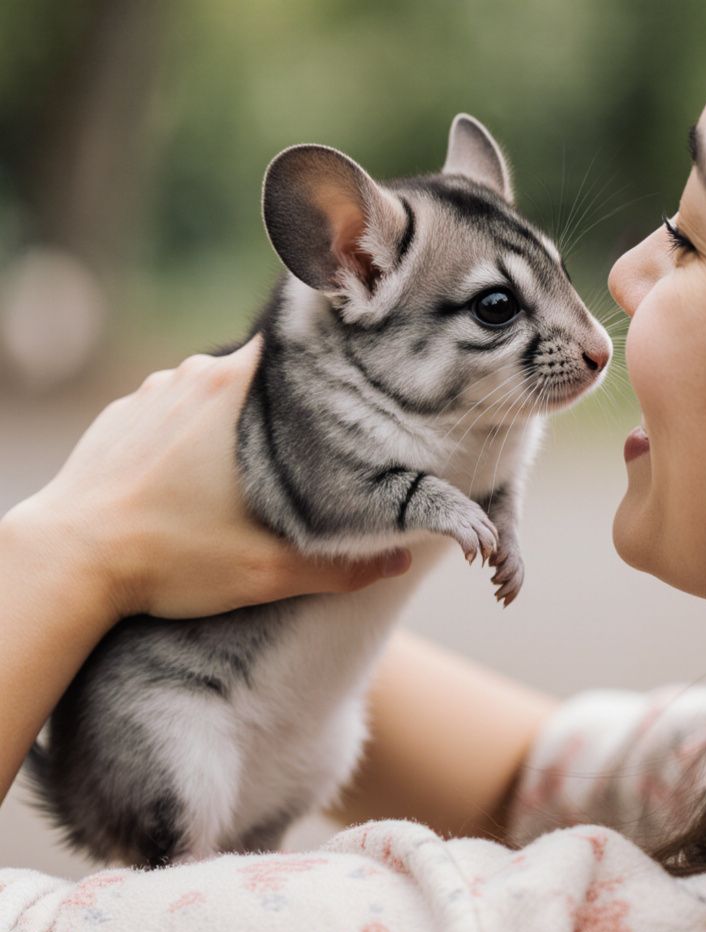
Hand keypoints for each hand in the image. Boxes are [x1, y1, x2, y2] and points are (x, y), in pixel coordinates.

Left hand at [3, 337, 410, 620]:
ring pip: (213, 389)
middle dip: (287, 399)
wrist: (66, 561)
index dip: (326, 359)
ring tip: (256, 460)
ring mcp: (150, 394)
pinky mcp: (120, 418)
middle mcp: (191, 376)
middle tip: (313, 437)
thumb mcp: (266, 570)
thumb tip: (398, 564)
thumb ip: (340, 567)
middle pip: (260, 369)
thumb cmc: (168, 557)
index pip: (294, 344)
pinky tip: (196, 472)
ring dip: (237, 415)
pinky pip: (171, 409)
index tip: (351, 378)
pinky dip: (190, 430)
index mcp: (234, 390)